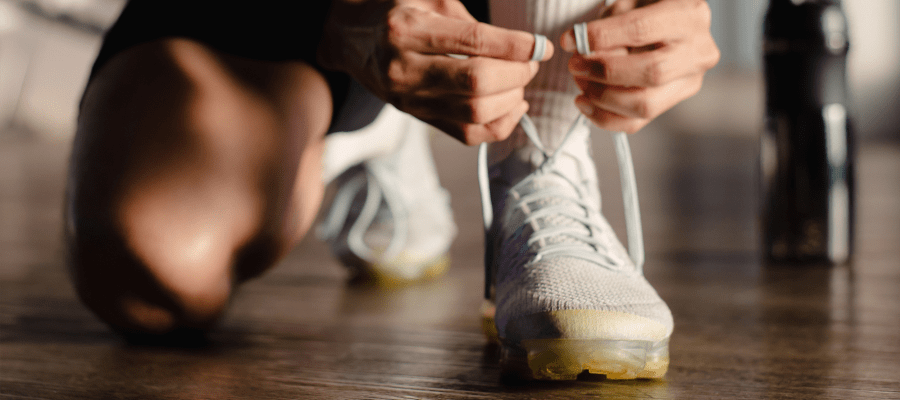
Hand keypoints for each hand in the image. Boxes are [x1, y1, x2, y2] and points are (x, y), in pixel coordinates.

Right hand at [319, 0, 551, 144]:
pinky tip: (513, 106)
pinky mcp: (417, 117)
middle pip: (476, 83)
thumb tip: (519, 47)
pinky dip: (499, 125)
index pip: (473, 42)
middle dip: (516, 74)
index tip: (541, 46)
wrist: (350, 39)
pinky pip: (467, 135)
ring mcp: (409, 99)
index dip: (516, 46)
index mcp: (406, 29)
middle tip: (530, 62)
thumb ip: (468, 20)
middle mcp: (404, 68)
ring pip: (475, 113)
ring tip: (520, 82)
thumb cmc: (396, 10)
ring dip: (511, 99)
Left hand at [559, 0, 719, 132]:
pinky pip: (639, 121)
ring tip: (580, 82)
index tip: (569, 41)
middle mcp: (698, 50)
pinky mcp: (676, 100)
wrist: (669, 22)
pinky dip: (605, 117)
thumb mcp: (631, 2)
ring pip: (645, 104)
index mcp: (689, 14)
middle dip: (603, 72)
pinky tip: (585, 103)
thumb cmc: (646, 8)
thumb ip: (611, 21)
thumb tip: (582, 49)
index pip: (641, 29)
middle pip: (650, 72)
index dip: (601, 37)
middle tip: (575, 66)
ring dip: (602, 97)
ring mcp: (690, 79)